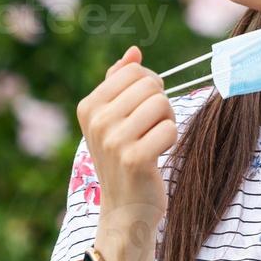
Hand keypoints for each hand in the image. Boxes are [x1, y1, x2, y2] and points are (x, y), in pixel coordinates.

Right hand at [75, 45, 177, 227]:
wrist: (124, 209)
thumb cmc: (122, 159)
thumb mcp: (113, 119)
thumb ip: (120, 83)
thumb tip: (134, 52)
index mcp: (89, 107)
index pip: (134, 71)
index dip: (149, 86)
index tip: (143, 109)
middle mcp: (97, 121)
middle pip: (150, 85)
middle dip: (161, 104)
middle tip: (151, 128)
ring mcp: (114, 140)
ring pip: (162, 104)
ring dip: (167, 122)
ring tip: (154, 140)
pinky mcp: (135, 159)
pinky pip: (170, 129)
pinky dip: (171, 140)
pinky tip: (157, 155)